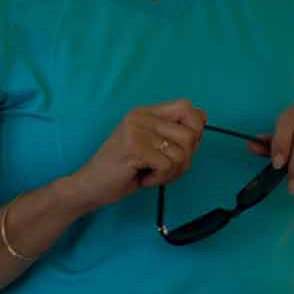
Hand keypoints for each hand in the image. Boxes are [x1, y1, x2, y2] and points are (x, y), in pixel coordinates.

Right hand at [86, 100, 210, 206]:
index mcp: (145, 112)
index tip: (181, 148)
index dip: (194, 129)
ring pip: (181, 152)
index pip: (186, 106)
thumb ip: (174, 133)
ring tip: (150, 173)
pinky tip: (143, 178)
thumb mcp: (151, 147)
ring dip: (171, 172)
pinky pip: (168, 165)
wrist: (89, 186)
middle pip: (190, 133)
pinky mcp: (134, 148)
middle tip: (163, 167)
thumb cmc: (122, 170)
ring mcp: (136, 130)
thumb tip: (203, 119)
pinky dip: (159, 179)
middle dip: (184, 159)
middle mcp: (140, 116)